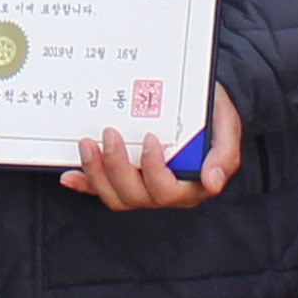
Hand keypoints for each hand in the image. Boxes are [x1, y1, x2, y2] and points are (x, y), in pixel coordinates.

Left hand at [64, 86, 242, 211]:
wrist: (200, 101)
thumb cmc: (213, 114)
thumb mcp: (227, 127)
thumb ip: (224, 155)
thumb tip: (212, 182)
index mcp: (191, 184)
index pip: (167, 191)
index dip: (153, 169)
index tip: (151, 139)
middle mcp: (165, 192)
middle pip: (135, 195)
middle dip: (117, 167)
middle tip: (109, 135)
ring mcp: (143, 187)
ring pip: (115, 196)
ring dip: (97, 174)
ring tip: (87, 146)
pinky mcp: (125, 178)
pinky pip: (103, 189)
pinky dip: (85, 184)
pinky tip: (70, 176)